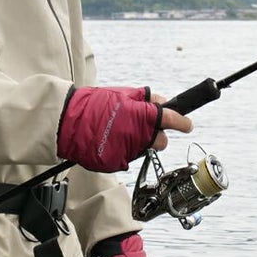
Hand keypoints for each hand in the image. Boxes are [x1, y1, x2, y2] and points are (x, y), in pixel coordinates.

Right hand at [57, 86, 191, 172]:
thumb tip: (162, 101)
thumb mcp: (123, 94)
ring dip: (138, 142)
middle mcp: (140, 135)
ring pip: (144, 149)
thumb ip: (146, 98)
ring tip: (119, 132)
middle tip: (143, 127)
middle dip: (156, 135)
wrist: (69, 122)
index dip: (182, 122)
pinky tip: (110, 141)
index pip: (172, 120)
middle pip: (161, 141)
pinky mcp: (118, 162)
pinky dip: (122, 150)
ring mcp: (129, 151)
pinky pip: (128, 157)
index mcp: (144, 116)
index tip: (187, 124)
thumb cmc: (95, 105)